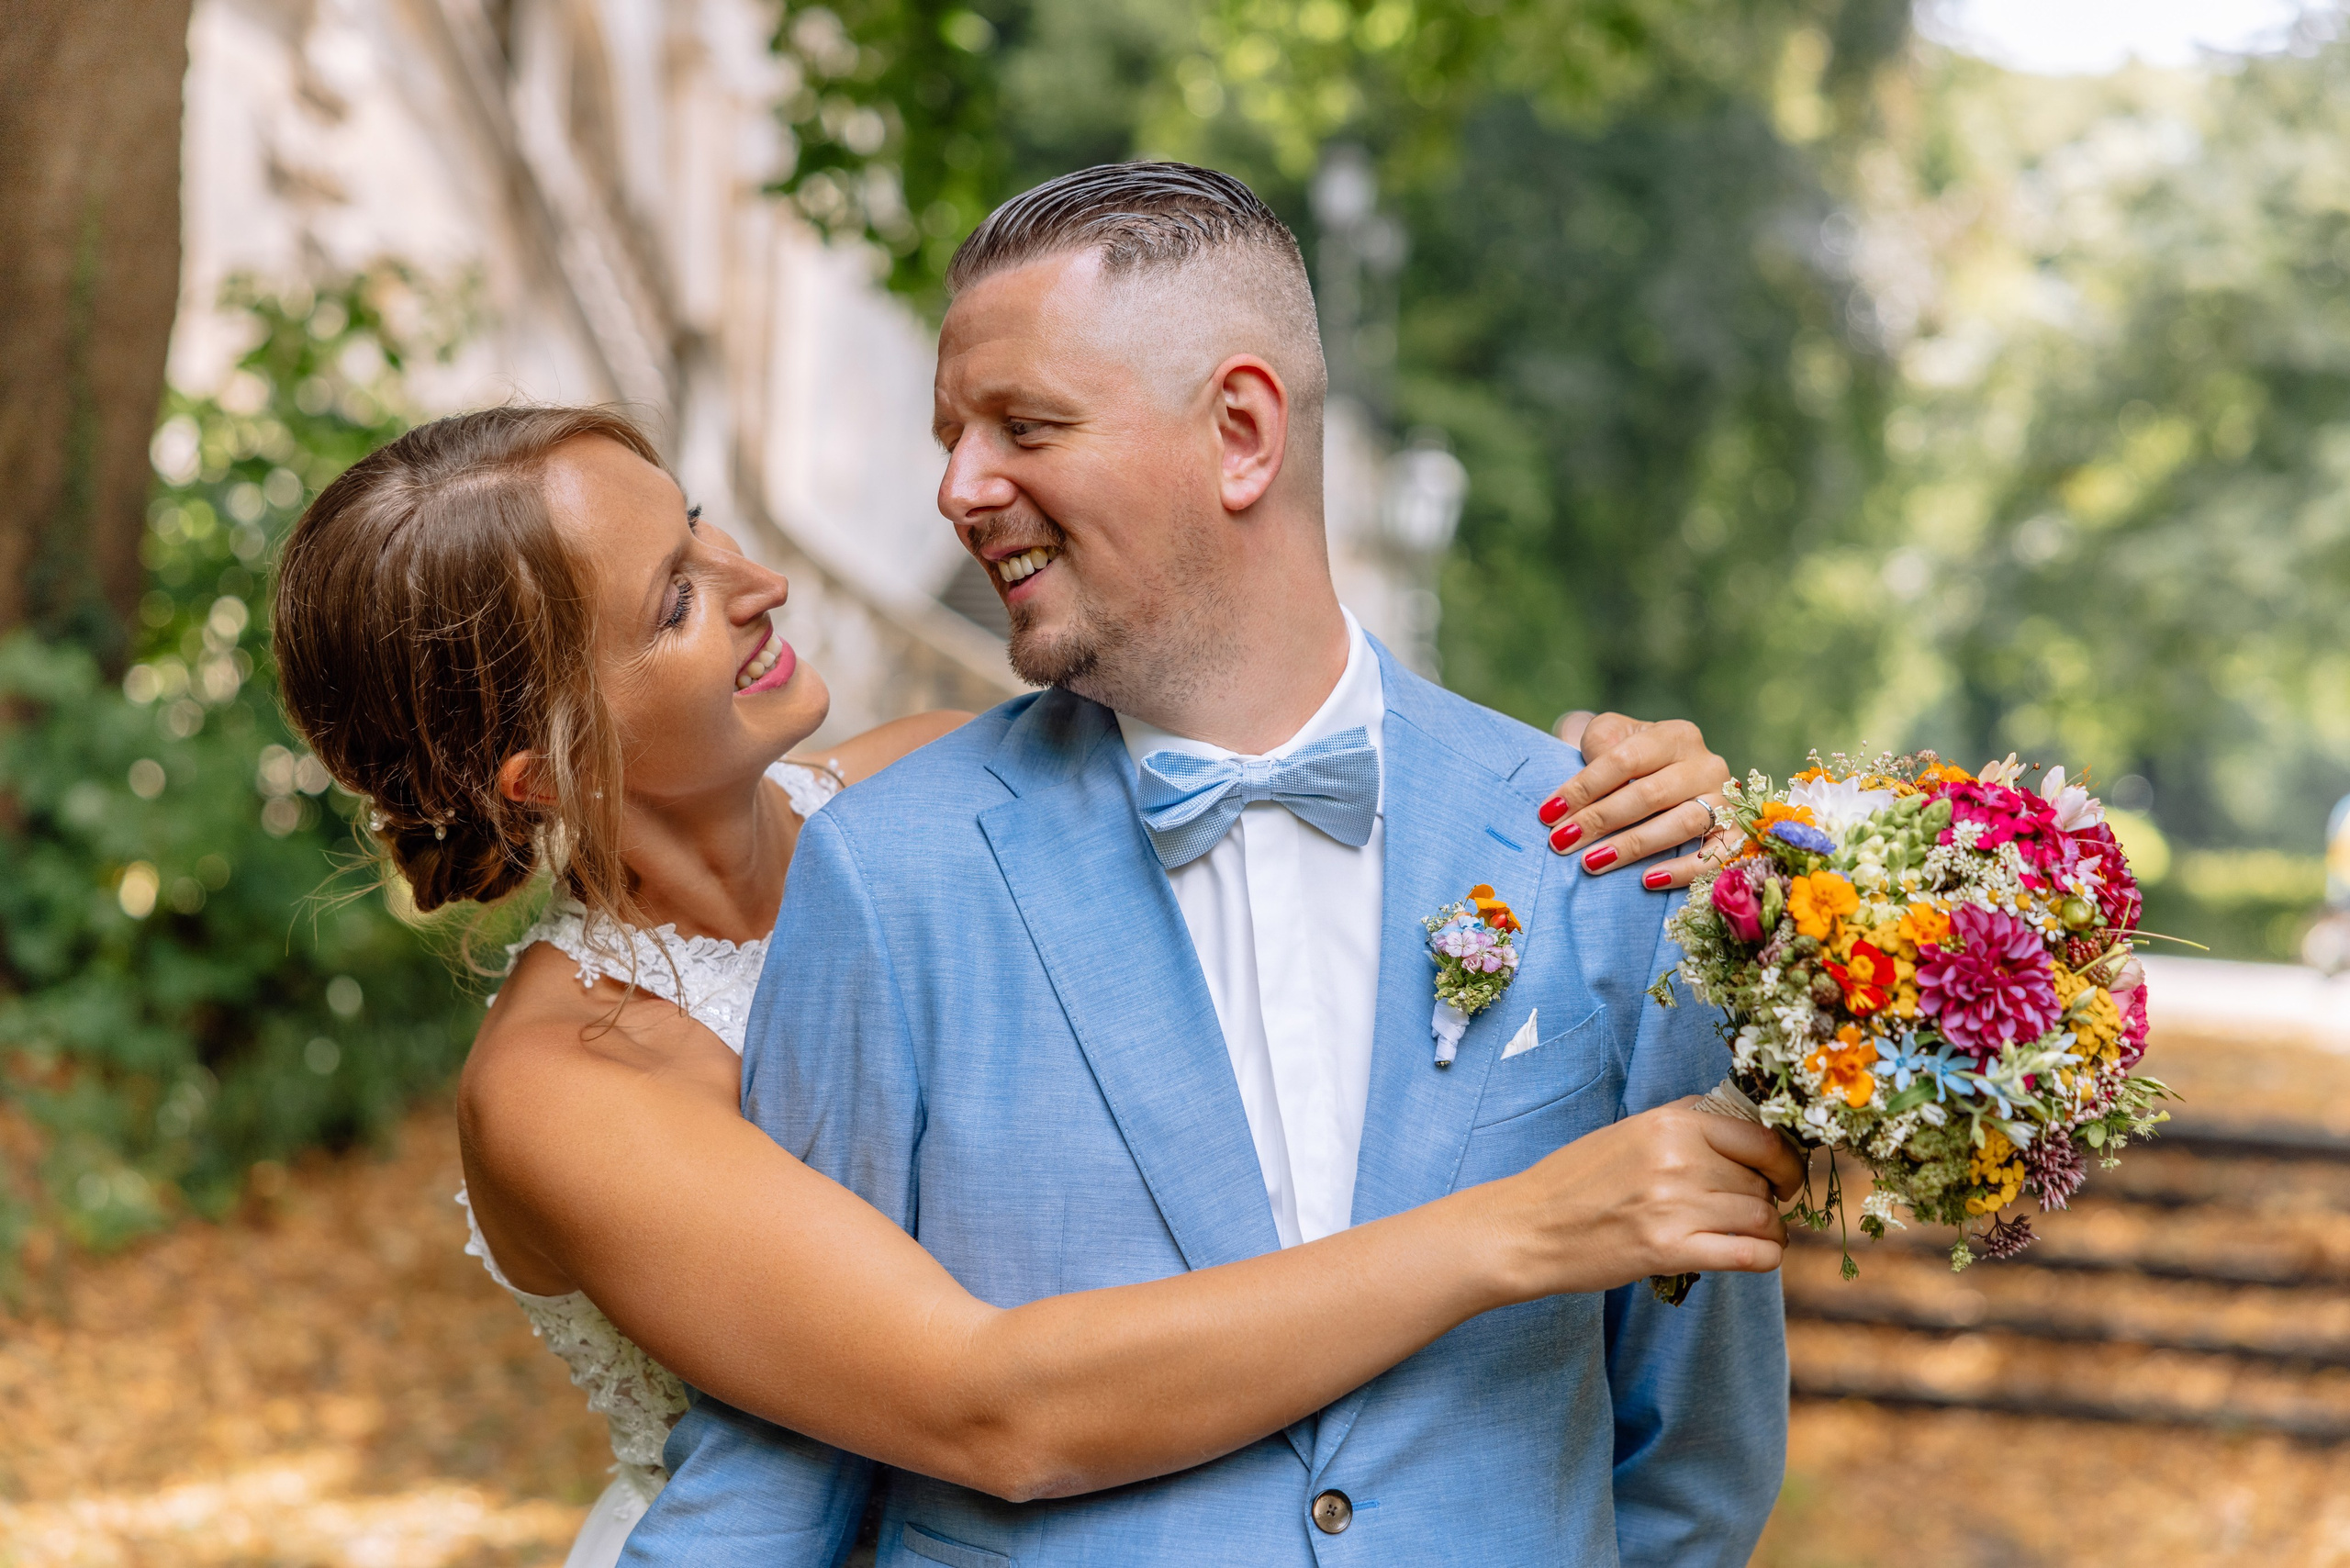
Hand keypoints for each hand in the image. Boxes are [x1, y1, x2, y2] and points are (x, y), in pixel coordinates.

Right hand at [1480, 1100, 1804, 1298]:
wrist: (1528, 1226)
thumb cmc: (1577, 1181)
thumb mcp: (1630, 1133)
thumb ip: (1685, 1127)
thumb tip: (1746, 1134)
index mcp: (1670, 1122)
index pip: (1760, 1137)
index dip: (1785, 1161)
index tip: (1784, 1177)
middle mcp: (1677, 1158)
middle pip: (1761, 1181)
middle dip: (1769, 1199)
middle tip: (1757, 1211)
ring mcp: (1674, 1204)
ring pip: (1761, 1218)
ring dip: (1771, 1232)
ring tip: (1758, 1237)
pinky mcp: (1669, 1249)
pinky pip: (1749, 1254)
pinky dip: (1765, 1258)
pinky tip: (1758, 1257)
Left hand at [1539, 712, 1734, 888]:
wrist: (1667, 777)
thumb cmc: (1630, 760)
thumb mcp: (1612, 737)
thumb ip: (1598, 745)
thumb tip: (1583, 783)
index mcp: (1676, 736)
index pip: (1625, 760)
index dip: (1585, 787)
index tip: (1549, 813)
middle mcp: (1707, 764)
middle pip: (1650, 794)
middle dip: (1600, 820)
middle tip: (1562, 842)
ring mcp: (1725, 800)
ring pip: (1682, 823)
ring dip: (1633, 846)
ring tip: (1592, 863)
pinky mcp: (1734, 834)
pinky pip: (1716, 855)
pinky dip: (1684, 869)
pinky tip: (1648, 881)